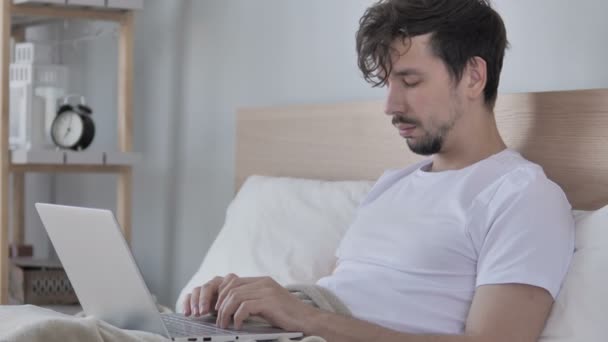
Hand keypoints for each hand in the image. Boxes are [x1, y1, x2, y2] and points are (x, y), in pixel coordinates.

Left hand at [183, 274, 317, 330]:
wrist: (308, 320)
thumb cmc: (288, 316)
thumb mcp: (267, 303)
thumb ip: (253, 299)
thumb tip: (230, 306)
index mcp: (262, 281)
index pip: (233, 281)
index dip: (220, 294)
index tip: (215, 309)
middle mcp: (263, 282)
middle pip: (231, 288)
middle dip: (220, 305)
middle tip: (217, 320)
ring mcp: (266, 291)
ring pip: (234, 297)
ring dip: (225, 313)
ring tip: (225, 325)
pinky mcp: (269, 302)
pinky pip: (244, 307)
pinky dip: (237, 317)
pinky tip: (237, 325)